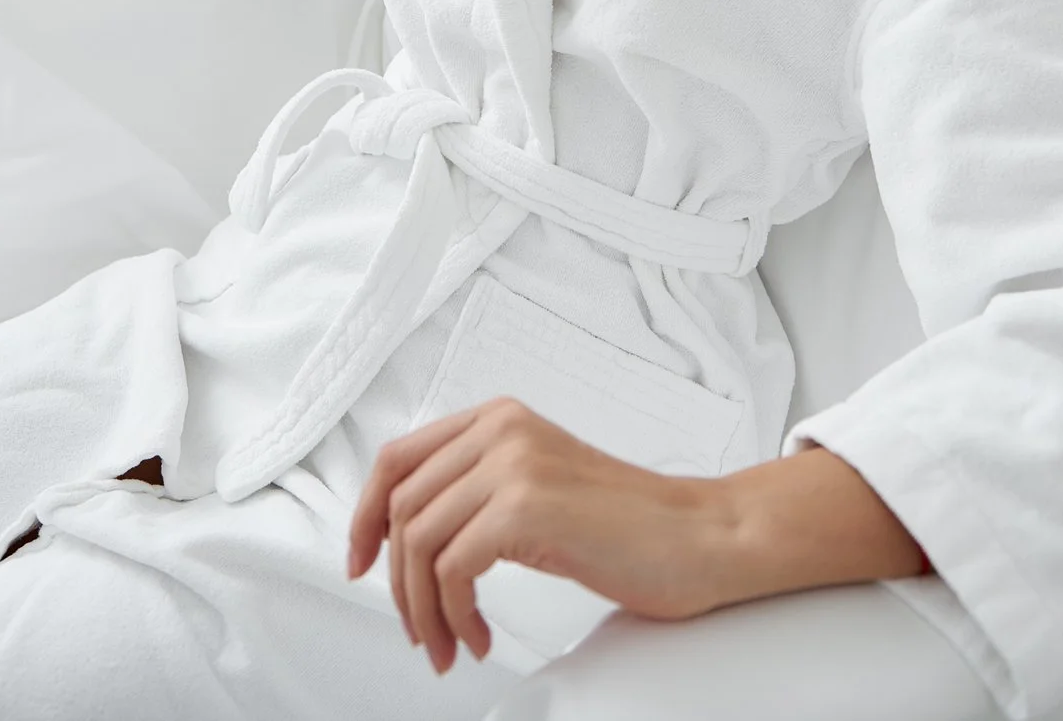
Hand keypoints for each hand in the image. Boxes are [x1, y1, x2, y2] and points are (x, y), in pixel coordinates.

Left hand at [347, 399, 732, 675]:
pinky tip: (478, 637)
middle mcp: (500, 430)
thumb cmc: (632, 527)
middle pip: (399, 507)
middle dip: (398, 583)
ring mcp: (513, 463)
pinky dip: (454, 615)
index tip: (360, 563)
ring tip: (449, 644)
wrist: (702, 537)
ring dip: (424, 610)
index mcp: (498, 419)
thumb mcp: (538, 490)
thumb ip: (480, 492)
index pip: (397, 460)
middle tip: (419, 630)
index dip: (364, 517)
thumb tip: (409, 537)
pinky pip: (452, 568)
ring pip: (418, 542)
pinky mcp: (526, 505)